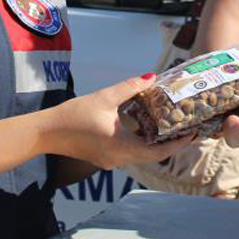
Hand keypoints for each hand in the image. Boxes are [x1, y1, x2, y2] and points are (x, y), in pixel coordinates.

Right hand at [49, 75, 194, 170]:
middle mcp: (120, 159)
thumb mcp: (104, 97)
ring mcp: (111, 162)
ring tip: (168, 127)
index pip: (159, 152)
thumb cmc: (73, 115)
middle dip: (171, 144)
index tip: (193, 134)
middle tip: (186, 129)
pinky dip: (140, 144)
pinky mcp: (103, 159)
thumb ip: (130, 87)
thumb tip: (152, 76)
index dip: (178, 144)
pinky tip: (143, 129)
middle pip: (153, 156)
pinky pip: (129, 154)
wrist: (46, 132)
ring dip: (155, 144)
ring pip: (141, 156)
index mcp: (123, 146)